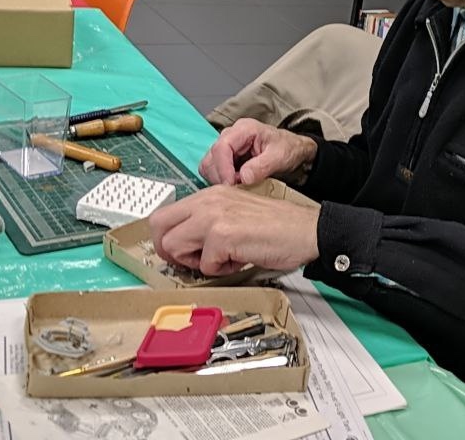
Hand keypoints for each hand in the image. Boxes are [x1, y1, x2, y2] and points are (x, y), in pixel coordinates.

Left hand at [148, 186, 320, 275]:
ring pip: (174, 246)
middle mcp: (208, 200)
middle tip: (191, 261)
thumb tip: (183, 246)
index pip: (165, 214)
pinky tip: (239, 261)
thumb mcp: (234, 214)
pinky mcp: (224, 235)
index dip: (167, 238)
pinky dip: (221, 270)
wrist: (305, 230)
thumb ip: (208, 224)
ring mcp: (214, 216)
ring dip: (194, 261)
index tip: (182, 252)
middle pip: (159, 227)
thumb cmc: (276, 227)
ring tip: (221, 260)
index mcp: (209, 194)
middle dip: (169, 251)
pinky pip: (205, 264)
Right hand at [199, 119, 317, 185]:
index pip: (222, 147)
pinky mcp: (227, 159)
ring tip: (239, 187)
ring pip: (209, 166)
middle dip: (221, 176)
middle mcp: (231, 136)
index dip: (223, 168)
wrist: (293, 151)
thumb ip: (262, 166)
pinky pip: (215, 172)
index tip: (231, 185)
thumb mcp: (280, 157)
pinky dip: (222, 181)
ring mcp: (227, 148)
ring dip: (220, 180)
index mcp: (244, 130)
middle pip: (211, 158)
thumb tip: (243, 178)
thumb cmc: (288, 148)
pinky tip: (237, 186)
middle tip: (237, 189)